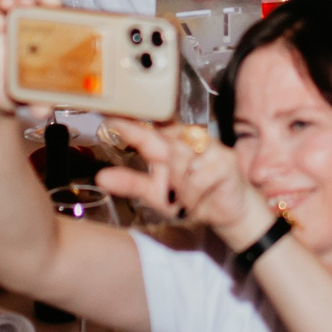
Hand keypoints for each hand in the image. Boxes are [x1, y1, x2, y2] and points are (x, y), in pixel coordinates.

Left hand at [96, 121, 272, 249]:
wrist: (229, 214)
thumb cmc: (193, 197)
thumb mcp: (157, 194)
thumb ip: (131, 184)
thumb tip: (101, 177)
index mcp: (170, 145)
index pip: (148, 128)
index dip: (129, 122)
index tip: (108, 116)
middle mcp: (188, 142)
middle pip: (164, 139)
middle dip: (156, 152)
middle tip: (137, 158)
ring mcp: (208, 149)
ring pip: (181, 159)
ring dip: (177, 184)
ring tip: (180, 199)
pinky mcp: (225, 162)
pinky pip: (199, 175)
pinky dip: (192, 192)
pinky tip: (194, 200)